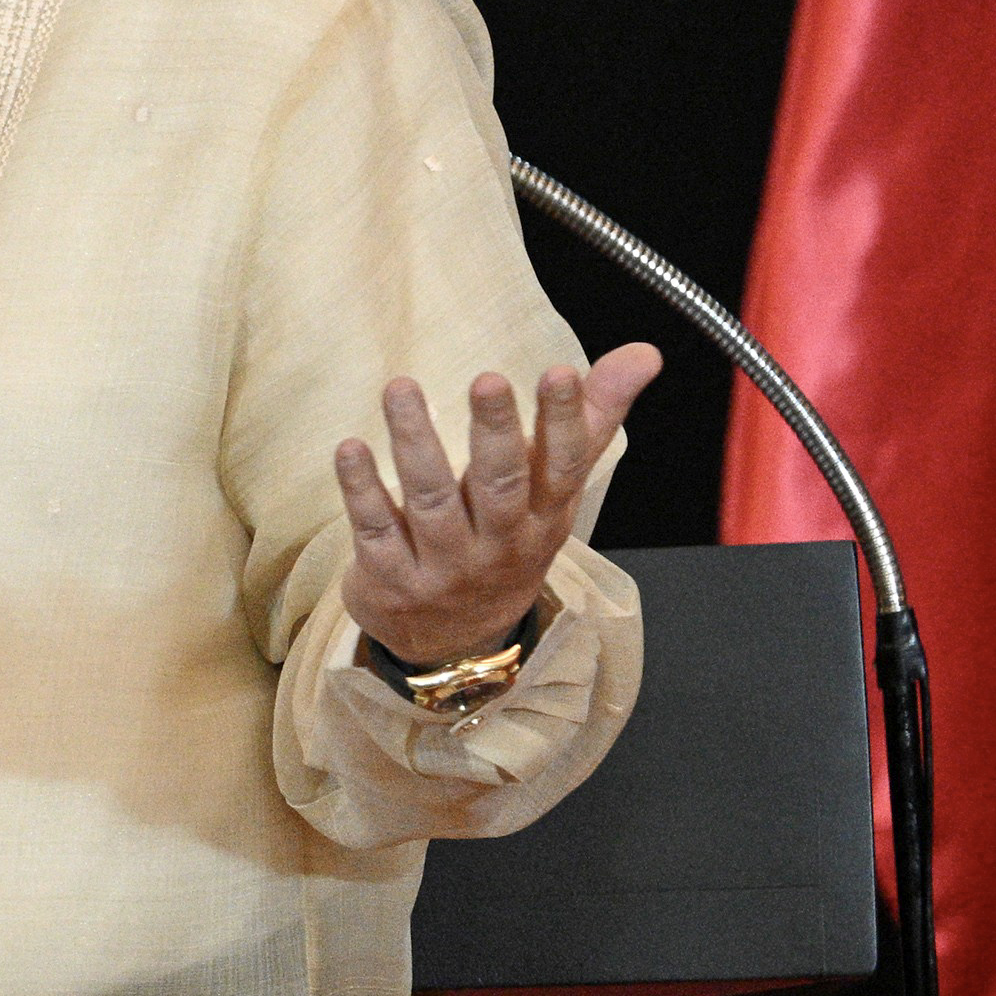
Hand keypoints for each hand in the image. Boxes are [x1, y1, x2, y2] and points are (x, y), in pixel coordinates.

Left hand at [336, 344, 663, 666]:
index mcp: (544, 518)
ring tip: (400, 388)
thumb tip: (644, 353)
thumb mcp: (555, 492)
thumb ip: (590, 419)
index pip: (562, 468)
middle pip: (500, 486)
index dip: (564, 422)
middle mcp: (500, 545)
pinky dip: (362, 489)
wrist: (457, 643)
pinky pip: (377, 529)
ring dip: (415, 442)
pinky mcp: (392, 579)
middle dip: (496, 432)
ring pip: (432, 501)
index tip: (561, 372)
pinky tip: (351, 448)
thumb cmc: (510, 540)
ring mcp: (445, 566)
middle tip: (488, 379)